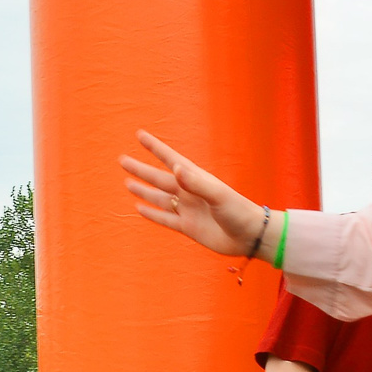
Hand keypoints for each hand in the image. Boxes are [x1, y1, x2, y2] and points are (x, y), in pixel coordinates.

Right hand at [121, 132, 269, 258]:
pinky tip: (139, 208)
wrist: (249, 236)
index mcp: (196, 178)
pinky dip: (152, 213)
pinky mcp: (187, 227)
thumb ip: (197, 183)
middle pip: (158, 178)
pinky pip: (165, 218)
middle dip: (141, 169)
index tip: (140, 135)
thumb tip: (176, 168)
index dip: (155, 147)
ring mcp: (187, 209)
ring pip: (159, 197)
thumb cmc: (238, 211)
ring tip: (126, 183)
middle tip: (122, 159)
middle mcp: (188, 192)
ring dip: (143, 190)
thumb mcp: (218, 195)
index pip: (170, 159)